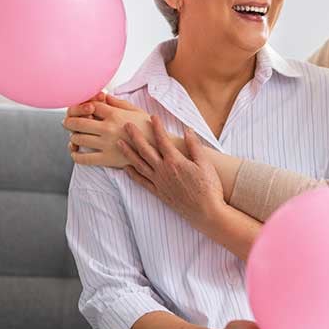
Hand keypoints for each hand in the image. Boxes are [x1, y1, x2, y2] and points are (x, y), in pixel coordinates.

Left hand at [63, 92, 153, 167]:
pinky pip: (84, 159)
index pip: (88, 105)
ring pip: (78, 139)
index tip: (79, 110)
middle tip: (67, 123)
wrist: (161, 149)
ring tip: (76, 138)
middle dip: (69, 122)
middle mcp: (108, 127)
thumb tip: (103, 95)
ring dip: (73, 138)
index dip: (80, 106)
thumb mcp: (136, 110)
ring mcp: (107, 144)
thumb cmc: (149, 128)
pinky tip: (76, 153)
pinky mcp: (108, 159)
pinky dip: (75, 156)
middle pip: (77, 122)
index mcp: (115, 114)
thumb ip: (117, 103)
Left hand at [118, 115, 226, 231]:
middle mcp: (163, 171)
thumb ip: (194, 146)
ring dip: (128, 153)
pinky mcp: (159, 193)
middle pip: (145, 150)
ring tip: (119, 143)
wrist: (206, 212)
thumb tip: (187, 131)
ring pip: (139, 164)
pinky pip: (141, 182)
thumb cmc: (209, 187)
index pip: (163, 140)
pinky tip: (126, 168)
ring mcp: (159, 182)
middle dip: (135, 136)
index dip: (157, 127)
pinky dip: (133, 174)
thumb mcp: (205, 163)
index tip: (152, 117)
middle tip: (126, 126)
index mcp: (175, 161)